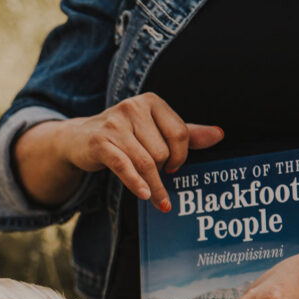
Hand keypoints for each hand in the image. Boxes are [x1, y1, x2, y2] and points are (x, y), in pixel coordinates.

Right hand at [57, 92, 222, 210]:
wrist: (79, 138)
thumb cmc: (124, 135)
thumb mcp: (155, 130)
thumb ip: (186, 134)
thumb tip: (219, 134)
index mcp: (151, 101)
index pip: (179, 133)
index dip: (181, 155)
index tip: (173, 167)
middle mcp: (132, 107)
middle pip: (162, 151)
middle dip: (161, 169)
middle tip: (152, 173)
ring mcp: (114, 124)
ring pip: (146, 162)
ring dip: (152, 185)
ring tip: (155, 197)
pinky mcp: (100, 142)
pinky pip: (124, 166)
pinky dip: (136, 183)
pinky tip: (145, 196)